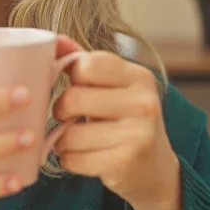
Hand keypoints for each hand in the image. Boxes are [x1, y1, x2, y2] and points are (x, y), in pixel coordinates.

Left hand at [51, 36, 181, 209]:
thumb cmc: (125, 121)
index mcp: (139, 77)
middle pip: (73, 98)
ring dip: (62, 140)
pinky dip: (69, 160)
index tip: (76, 87)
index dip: (71, 76)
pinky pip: (73, 159)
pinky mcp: (125, 163)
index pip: (87, 64)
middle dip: (61, 110)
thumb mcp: (114, 87)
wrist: (155, 170)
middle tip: (69, 117)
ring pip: (69, 133)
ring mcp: (138, 134)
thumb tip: (54, 39)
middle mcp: (144, 103)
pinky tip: (83, 157)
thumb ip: (85, 62)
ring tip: (76, 140)